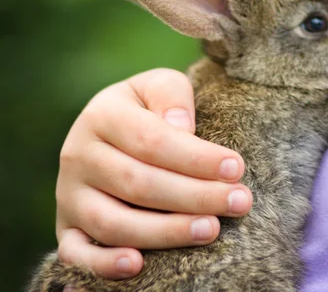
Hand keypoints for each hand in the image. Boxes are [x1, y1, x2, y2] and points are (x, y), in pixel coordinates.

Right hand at [55, 68, 252, 279]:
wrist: (110, 126)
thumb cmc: (148, 106)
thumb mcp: (160, 85)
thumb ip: (172, 96)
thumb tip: (182, 127)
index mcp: (102, 116)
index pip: (152, 141)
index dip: (197, 158)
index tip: (236, 168)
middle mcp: (78, 156)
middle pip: (139, 184)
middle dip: (195, 196)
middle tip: (239, 202)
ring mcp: (69, 195)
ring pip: (114, 223)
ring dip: (166, 232)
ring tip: (212, 229)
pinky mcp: (66, 226)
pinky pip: (74, 254)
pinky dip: (102, 264)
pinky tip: (137, 266)